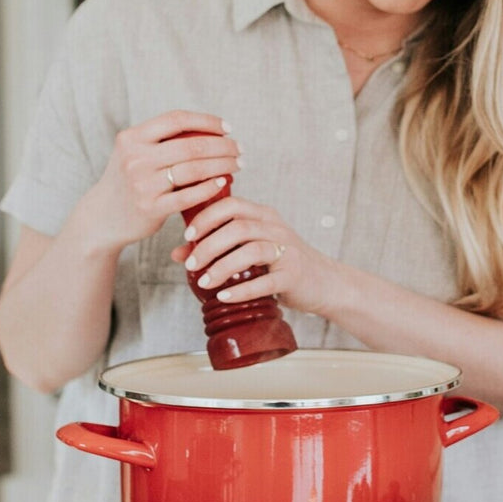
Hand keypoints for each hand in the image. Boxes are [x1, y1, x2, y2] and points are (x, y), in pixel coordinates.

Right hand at [78, 110, 241, 254]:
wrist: (102, 216)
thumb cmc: (129, 180)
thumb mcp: (134, 152)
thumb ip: (161, 140)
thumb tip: (210, 129)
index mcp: (132, 138)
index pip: (176, 120)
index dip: (206, 121)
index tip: (227, 128)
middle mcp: (135, 158)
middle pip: (191, 145)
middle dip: (223, 146)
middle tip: (240, 150)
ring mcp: (142, 184)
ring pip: (193, 169)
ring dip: (222, 165)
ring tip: (237, 165)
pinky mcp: (150, 208)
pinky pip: (188, 195)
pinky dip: (209, 187)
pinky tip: (223, 182)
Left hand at [174, 194, 339, 316]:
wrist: (324, 282)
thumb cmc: (282, 264)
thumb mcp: (251, 249)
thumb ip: (218, 247)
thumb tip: (178, 253)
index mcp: (264, 216)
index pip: (231, 205)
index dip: (206, 217)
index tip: (188, 235)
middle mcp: (276, 228)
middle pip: (237, 227)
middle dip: (208, 246)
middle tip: (191, 264)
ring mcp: (287, 251)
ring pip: (251, 251)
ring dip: (222, 267)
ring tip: (204, 282)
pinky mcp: (293, 275)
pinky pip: (266, 282)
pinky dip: (242, 290)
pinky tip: (224, 297)